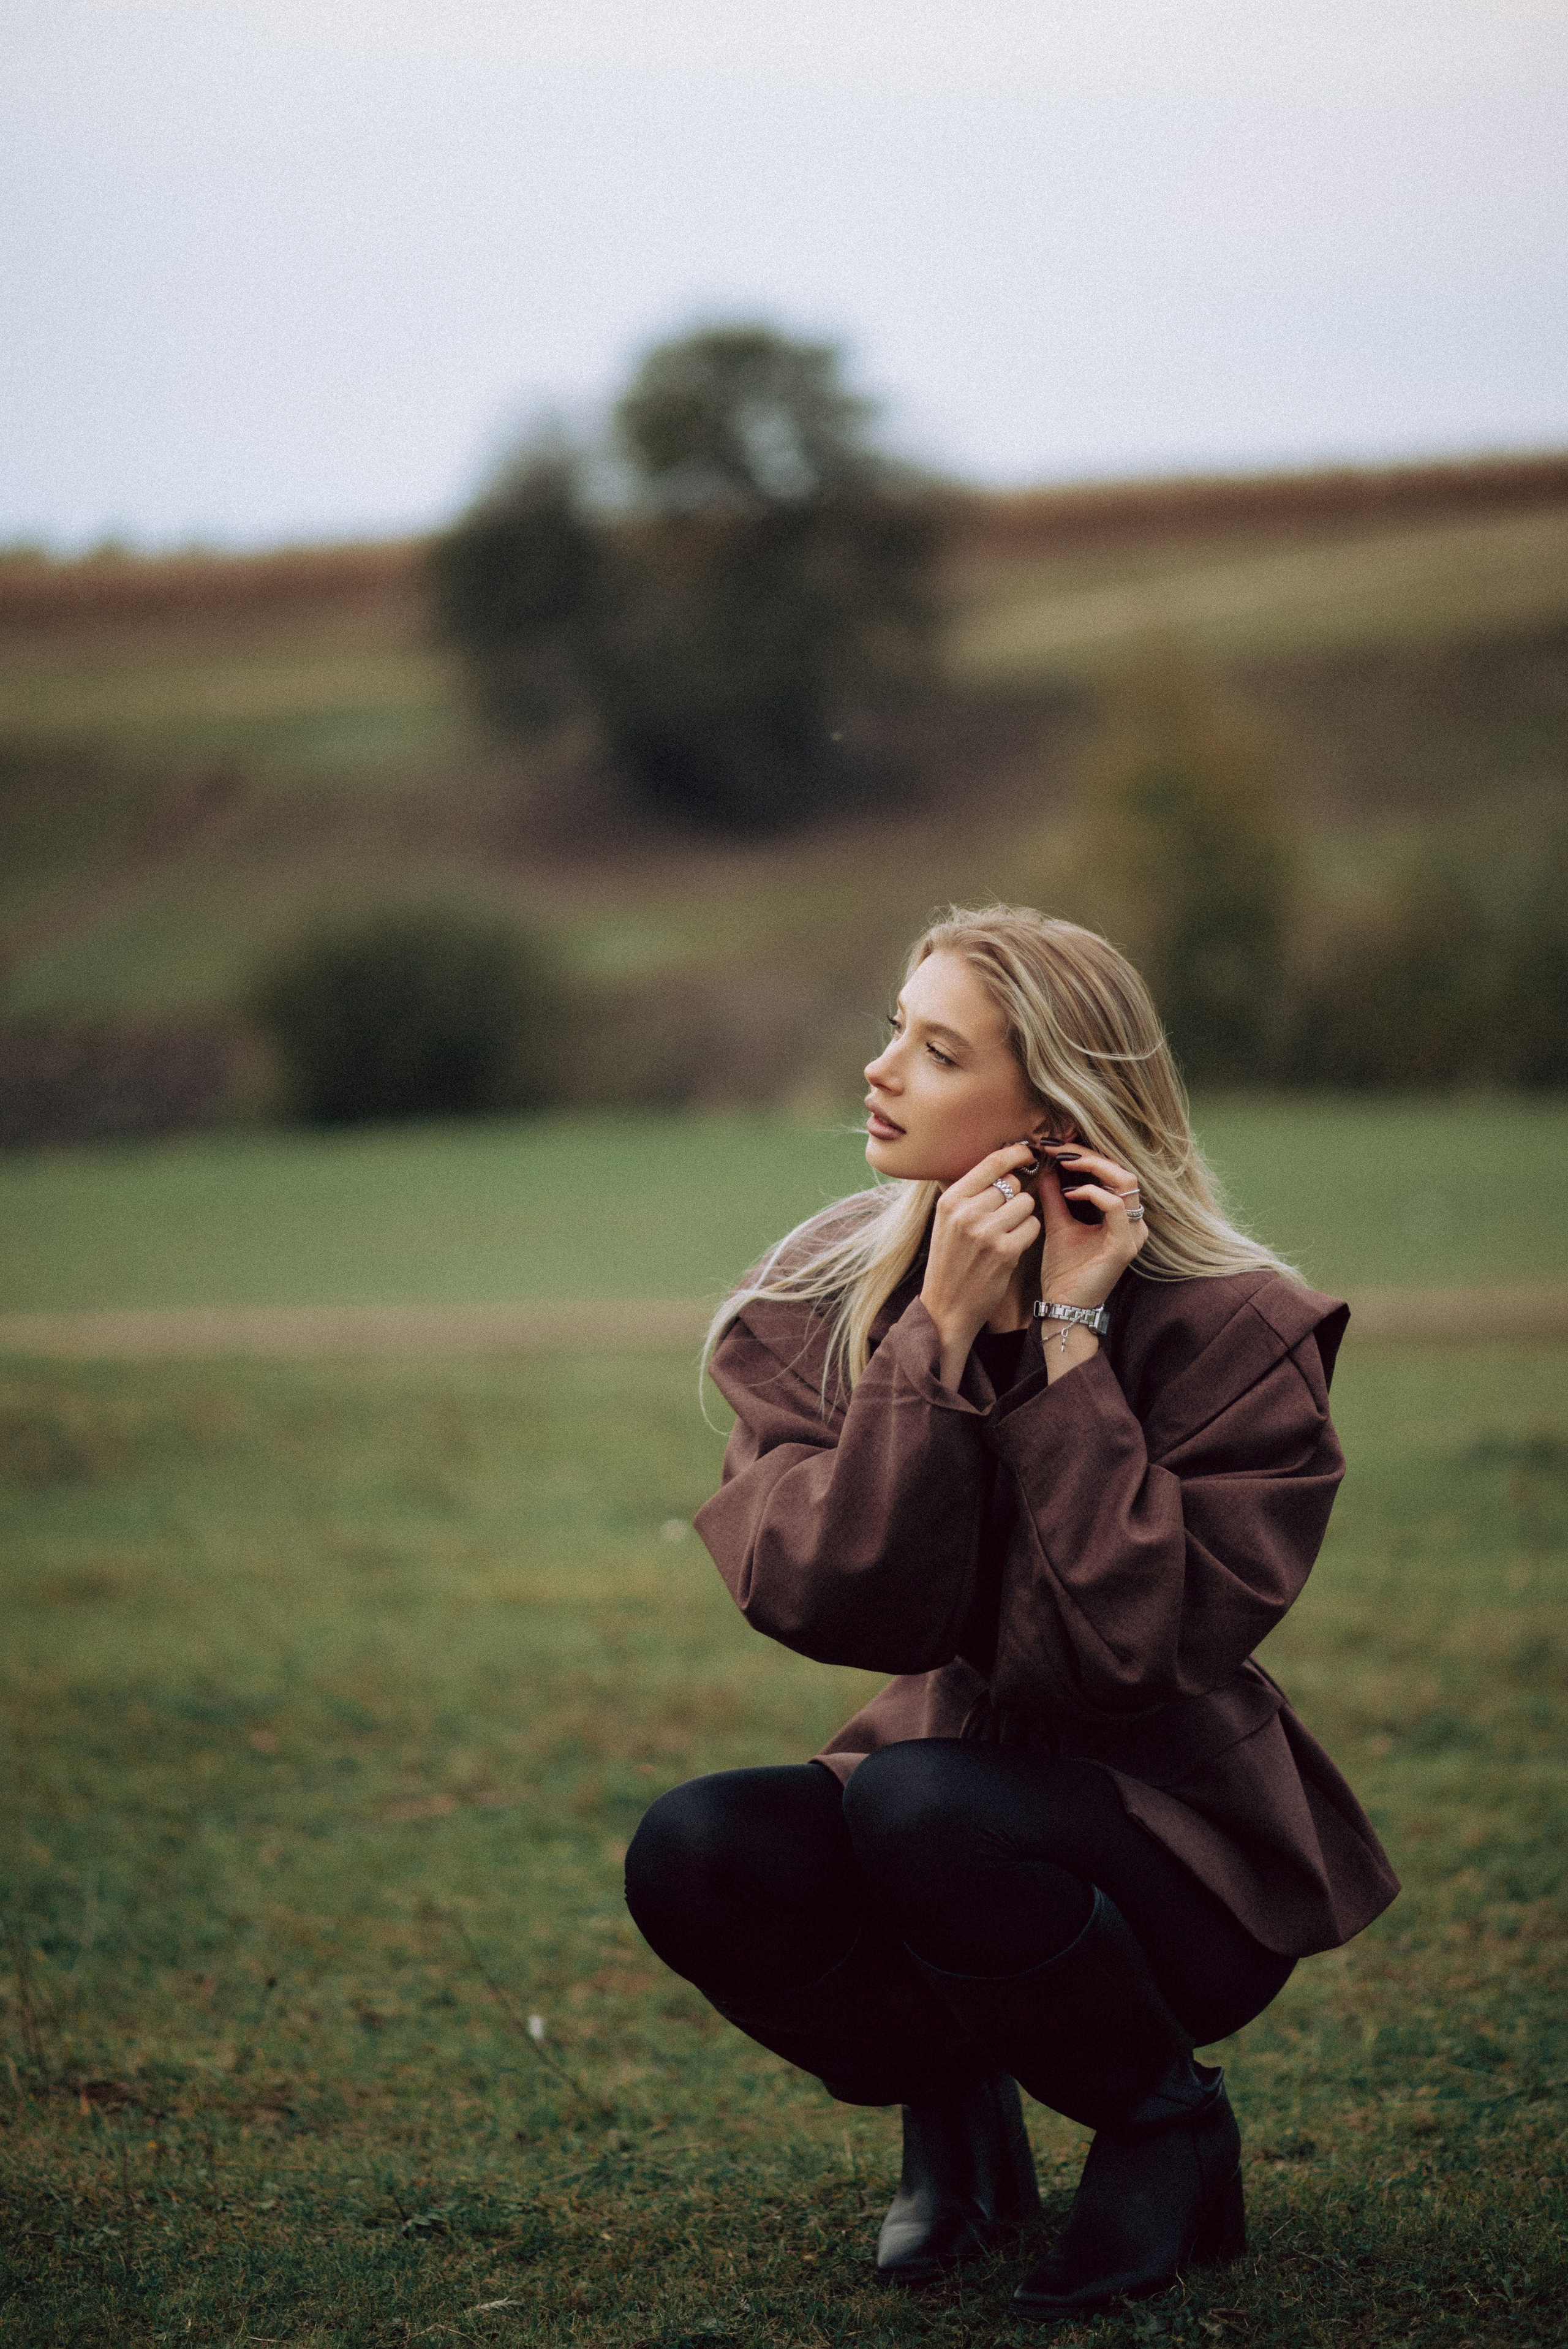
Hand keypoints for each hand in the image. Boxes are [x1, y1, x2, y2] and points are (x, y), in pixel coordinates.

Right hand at [920, 1142, 1041, 1377]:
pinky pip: (1033, 1226)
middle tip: (1002, 1219)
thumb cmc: (950, 1261)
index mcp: (950, 1201)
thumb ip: (971, 1193)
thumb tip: (1004, 1162)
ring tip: (1005, 1234)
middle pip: (1012, 1184)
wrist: (946, 1308)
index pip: (991, 1163)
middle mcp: (966, 1212)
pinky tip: (1011, 1248)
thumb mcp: (947, 1221)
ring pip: (1026, 1203)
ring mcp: (986, 1232)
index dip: (1015, 1153)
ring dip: (1023, 1217)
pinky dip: (1027, 1235)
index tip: (1028, 1152)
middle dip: (1014, 1197)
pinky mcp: (1006, 1252)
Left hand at [1039, 1141, 1147, 1309]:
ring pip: (1125, 1180)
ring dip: (1093, 1165)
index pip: (1111, 1170)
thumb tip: (1047, 1167)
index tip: (1055, 1144)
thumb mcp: (1057, 1224)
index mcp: (1120, 1214)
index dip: (1085, 1152)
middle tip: (1057, 1146)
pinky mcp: (1124, 1246)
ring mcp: (1132, 1233)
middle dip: (1087, 1152)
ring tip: (1064, 1161)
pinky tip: (1070, 1191)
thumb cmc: (1064, 1270)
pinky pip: (1115, 1207)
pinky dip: (1093, 1192)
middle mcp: (1133, 1221)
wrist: (1063, 1306)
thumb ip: (1055, 1196)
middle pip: (1120, 1168)